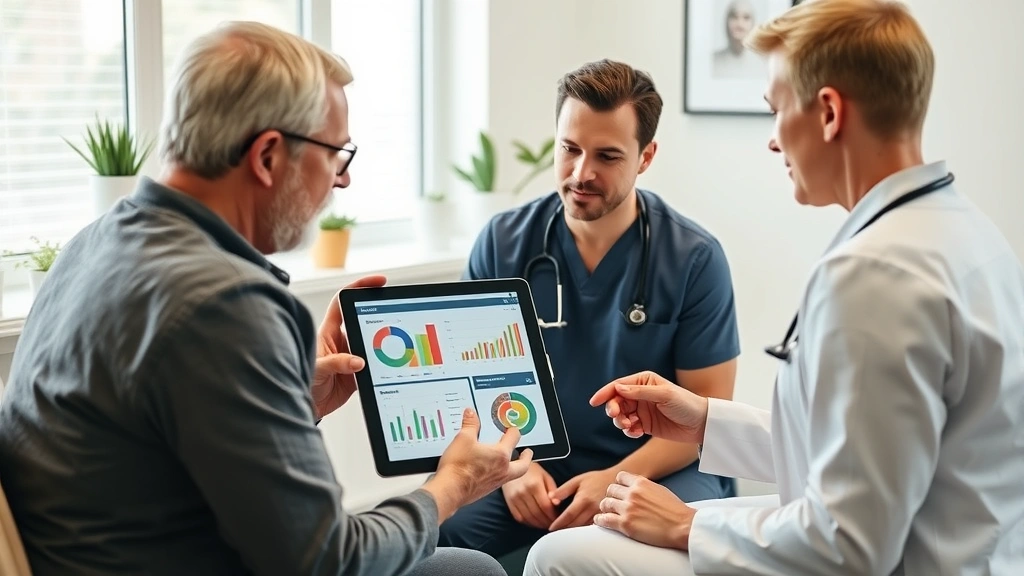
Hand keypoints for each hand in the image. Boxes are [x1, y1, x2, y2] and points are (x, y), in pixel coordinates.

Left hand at [311, 275, 386, 418]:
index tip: (378, 282)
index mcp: (329, 332)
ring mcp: (352, 356)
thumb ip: (337, 363)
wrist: (309, 406)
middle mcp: (342, 341)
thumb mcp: (318, 369)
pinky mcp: (359, 373)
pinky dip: (384, 366)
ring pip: (373, 343)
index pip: (344, 301)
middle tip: (395, 316)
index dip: (360, 287)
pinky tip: (390, 368)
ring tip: (395, 347)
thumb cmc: (305, 382)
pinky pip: (376, 365)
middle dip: (381, 316)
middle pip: (365, 320)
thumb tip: (358, 361)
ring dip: (384, 345)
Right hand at [424, 408, 533, 522]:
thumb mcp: (463, 438)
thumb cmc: (458, 467)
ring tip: (512, 463)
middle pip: (523, 464)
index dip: (513, 430)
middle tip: (527, 453)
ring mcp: (496, 482)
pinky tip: (492, 473)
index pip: (514, 438)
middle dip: (526, 457)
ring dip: (515, 468)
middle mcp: (502, 470)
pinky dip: (501, 476)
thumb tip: (471, 414)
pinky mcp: (486, 490)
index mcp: (500, 455)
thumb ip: (470, 424)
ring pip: (513, 475)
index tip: (512, 428)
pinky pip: (500, 482)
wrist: (450, 490)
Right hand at [501, 462, 557, 529]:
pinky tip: (535, 522)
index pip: (546, 506)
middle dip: (547, 522)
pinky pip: (519, 518)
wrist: (512, 465)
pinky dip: (528, 523)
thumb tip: (557, 504)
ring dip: (538, 524)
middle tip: (554, 524)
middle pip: (537, 514)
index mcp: (535, 485)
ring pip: (529, 518)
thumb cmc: (532, 471)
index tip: (559, 519)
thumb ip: (553, 490)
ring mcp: (515, 498)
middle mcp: (523, 492)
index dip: (553, 516)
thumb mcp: (545, 476)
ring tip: (545, 525)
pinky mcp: (509, 502)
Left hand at [547, 468, 618, 530]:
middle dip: (564, 529)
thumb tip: (550, 498)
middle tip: (554, 532)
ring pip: (584, 529)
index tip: (550, 528)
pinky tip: (578, 532)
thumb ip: (563, 490)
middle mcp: (592, 509)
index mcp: (583, 499)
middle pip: (575, 525)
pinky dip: (584, 531)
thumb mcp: (578, 480)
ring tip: (564, 532)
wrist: (617, 481)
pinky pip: (592, 528)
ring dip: (573, 532)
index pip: (568, 515)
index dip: (558, 523)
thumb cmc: (596, 480)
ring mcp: (600, 515)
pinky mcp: (606, 519)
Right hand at [590, 371, 708, 443]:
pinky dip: (629, 431)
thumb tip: (618, 389)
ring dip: (620, 422)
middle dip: (613, 409)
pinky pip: (629, 428)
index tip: (594, 402)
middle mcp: (640, 394)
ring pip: (621, 416)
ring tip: (630, 426)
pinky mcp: (645, 425)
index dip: (605, 393)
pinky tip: (636, 432)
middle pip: (616, 401)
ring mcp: (642, 410)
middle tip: (617, 416)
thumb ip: (640, 392)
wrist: (701, 424)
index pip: (619, 386)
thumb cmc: (686, 404)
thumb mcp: (664, 395)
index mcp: (644, 382)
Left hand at [594, 471, 694, 549]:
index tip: (619, 491)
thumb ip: (645, 488)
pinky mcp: (625, 524)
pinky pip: (604, 519)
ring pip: (605, 503)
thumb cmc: (676, 511)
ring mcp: (627, 508)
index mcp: (641, 482)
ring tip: (607, 513)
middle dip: (611, 496)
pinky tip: (600, 521)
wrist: (683, 526)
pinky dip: (600, 520)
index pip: (620, 477)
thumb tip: (635, 488)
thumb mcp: (659, 490)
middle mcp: (632, 493)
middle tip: (612, 504)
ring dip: (605, 508)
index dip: (618, 484)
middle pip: (610, 490)